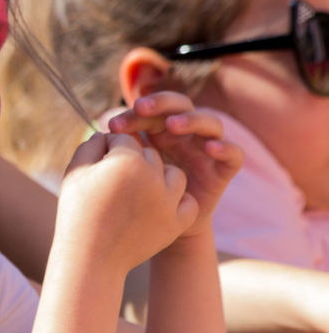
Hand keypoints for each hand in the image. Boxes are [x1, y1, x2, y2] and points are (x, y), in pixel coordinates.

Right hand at [57, 132, 197, 275]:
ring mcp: (169, 202)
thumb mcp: (76, 171)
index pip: (125, 140)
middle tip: (114, 181)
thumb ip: (91, 145)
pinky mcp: (177, 223)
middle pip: (149, 155)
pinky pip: (187, 201)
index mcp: (127, 161)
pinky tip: (158, 204)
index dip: (109, 149)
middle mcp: (153, 177)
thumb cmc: (78, 212)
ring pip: (173, 174)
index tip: (98, 164)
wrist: (90, 258)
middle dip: (133, 162)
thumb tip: (107, 135)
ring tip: (138, 190)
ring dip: (158, 177)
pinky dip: (176, 200)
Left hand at [108, 91, 242, 236]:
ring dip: (191, 120)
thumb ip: (119, 152)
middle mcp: (186, 134)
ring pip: (209, 122)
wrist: (165, 228)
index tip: (112, 125)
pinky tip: (210, 148)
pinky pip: (234, 154)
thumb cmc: (142, 194)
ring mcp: (206, 149)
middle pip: (180, 105)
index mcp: (161, 129)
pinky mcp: (223, 169)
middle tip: (141, 108)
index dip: (134, 112)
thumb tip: (98, 136)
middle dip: (161, 104)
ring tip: (172, 126)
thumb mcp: (129, 171)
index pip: (151, 109)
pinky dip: (225, 148)